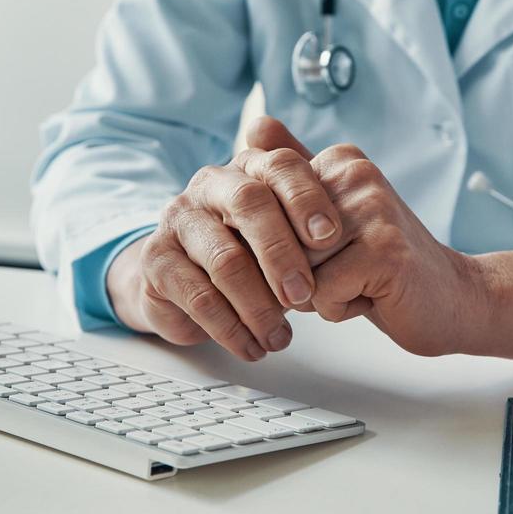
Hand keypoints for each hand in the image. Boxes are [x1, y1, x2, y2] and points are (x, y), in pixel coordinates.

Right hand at [105, 123, 345, 360]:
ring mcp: (178, 221)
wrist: (183, 282)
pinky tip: (253, 346)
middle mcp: (208, 186)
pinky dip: (232, 328)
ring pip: (225, 259)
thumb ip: (317, 207)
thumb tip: (355, 174)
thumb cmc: (249, 251)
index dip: (307, 198)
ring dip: (260, 306)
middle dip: (283, 253)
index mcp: (247, 168)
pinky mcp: (157, 262)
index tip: (332, 238)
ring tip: (281, 337)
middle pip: (249, 204)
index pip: (279, 166)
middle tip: (305, 295)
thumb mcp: (286, 230)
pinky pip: (199, 297)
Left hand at [245, 120, 512, 363]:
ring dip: (320, 292)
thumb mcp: (333, 216)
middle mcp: (356, 174)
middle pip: (277, 239)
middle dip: (300, 272)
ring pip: (296, 268)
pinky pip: (322, 292)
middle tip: (348, 268)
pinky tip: (374, 295)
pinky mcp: (385, 249)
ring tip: (361, 281)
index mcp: (341, 160)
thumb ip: (295, 175)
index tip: (329, 250)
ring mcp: (373, 208)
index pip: (266, 209)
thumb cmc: (382, 264)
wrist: (453, 297)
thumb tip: (255, 127)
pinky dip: (340, 308)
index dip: (284, 247)